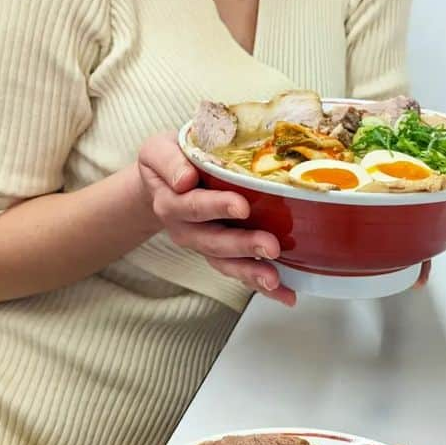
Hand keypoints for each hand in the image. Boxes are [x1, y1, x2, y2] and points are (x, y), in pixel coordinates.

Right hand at [136, 133, 295, 305]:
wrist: (166, 182)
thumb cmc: (171, 160)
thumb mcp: (159, 150)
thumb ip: (169, 160)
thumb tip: (185, 179)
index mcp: (171, 202)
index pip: (193, 205)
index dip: (217, 207)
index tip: (242, 206)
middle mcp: (186, 229)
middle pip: (213, 242)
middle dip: (243, 246)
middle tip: (270, 246)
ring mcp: (205, 245)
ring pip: (226, 263)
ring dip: (252, 272)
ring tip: (275, 279)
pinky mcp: (222, 254)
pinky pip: (241, 272)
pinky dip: (262, 285)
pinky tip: (286, 294)